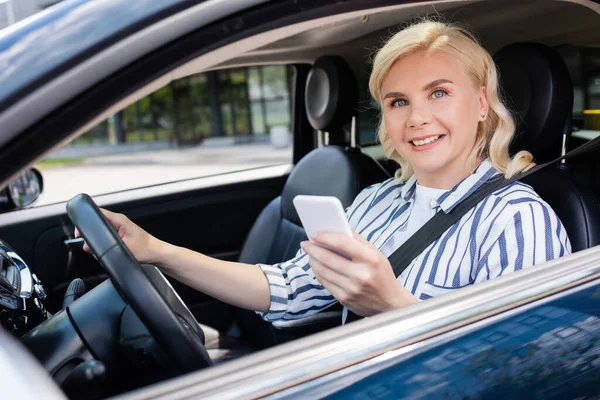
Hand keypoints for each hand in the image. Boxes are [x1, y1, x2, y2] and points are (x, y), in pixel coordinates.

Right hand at [74, 208, 162, 264]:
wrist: (156, 253)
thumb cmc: (145, 249)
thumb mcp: (124, 247)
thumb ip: (106, 246)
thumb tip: (91, 247)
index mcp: (119, 220)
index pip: (98, 213)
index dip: (86, 221)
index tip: (80, 231)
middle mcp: (118, 222)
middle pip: (97, 223)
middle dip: (89, 234)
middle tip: (87, 245)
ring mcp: (119, 228)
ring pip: (100, 232)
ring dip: (96, 241)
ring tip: (95, 249)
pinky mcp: (120, 235)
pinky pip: (106, 237)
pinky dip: (102, 244)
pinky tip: (103, 251)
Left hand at [301, 232, 416, 316]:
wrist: (390, 304)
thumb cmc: (382, 276)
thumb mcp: (377, 255)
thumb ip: (358, 242)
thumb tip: (337, 230)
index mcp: (371, 260)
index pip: (343, 243)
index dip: (325, 236)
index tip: (315, 234)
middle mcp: (361, 275)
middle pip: (328, 258)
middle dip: (313, 248)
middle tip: (306, 243)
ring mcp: (351, 289)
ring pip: (323, 271)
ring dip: (312, 260)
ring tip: (310, 253)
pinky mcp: (344, 299)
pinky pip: (324, 282)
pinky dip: (317, 272)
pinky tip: (316, 266)